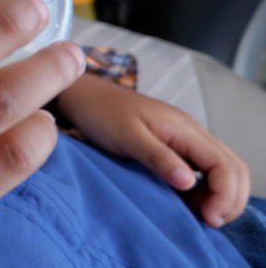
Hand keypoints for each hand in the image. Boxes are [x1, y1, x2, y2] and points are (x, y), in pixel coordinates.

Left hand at [55, 72, 249, 227]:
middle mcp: (191, 133)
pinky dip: (206, 190)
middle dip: (230, 199)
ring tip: (200, 215)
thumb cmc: (99, 113)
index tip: (208, 218)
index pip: (226, 165)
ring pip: (223, 169)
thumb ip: (157, 158)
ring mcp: (184, 139)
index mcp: (183, 129)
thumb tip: (189, 183)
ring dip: (221, 195)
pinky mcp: (174, 146)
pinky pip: (204, 170)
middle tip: (209, 221)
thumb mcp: (126, 136)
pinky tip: (188, 203)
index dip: (226, 196)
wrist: (83, 95)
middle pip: (234, 168)